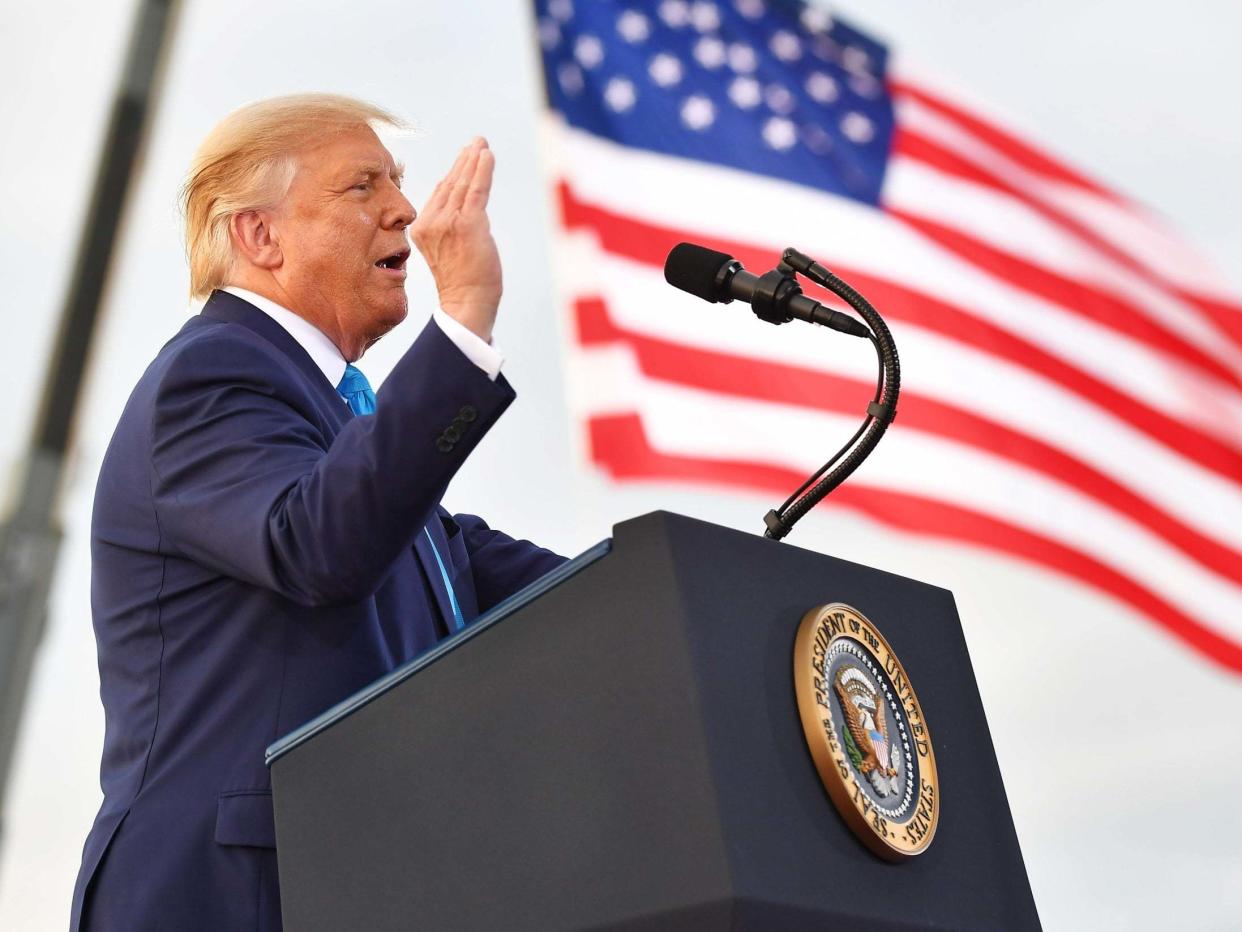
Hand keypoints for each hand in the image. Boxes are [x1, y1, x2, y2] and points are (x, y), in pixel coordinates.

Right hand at [410, 138, 501, 342]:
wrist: (467, 302)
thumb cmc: (462, 282)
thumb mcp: (448, 250)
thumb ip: (450, 227)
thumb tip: (467, 207)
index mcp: (422, 228)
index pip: (439, 194)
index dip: (453, 175)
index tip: (464, 159)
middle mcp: (431, 222)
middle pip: (450, 184)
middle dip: (464, 161)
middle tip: (476, 143)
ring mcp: (448, 222)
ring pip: (463, 184)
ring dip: (474, 160)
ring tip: (482, 144)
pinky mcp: (468, 224)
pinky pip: (476, 189)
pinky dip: (482, 169)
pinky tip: (486, 155)